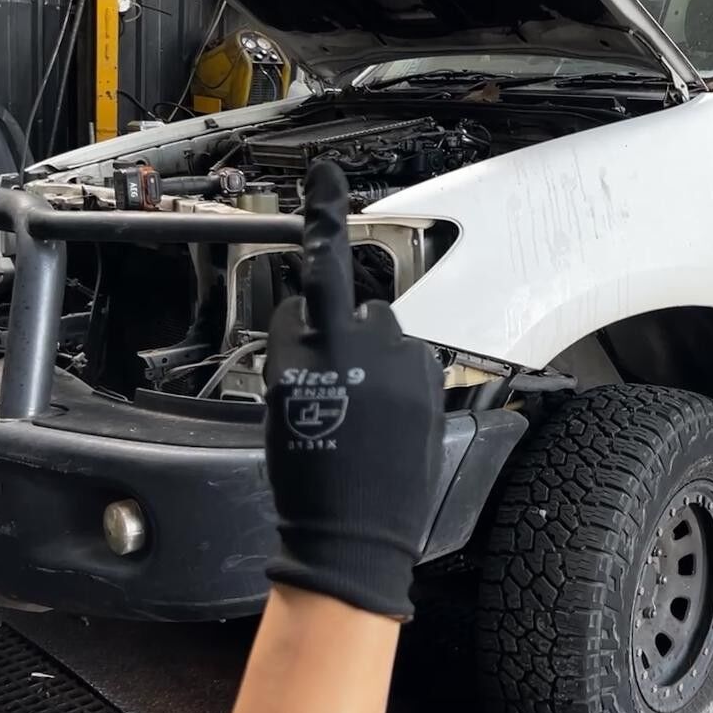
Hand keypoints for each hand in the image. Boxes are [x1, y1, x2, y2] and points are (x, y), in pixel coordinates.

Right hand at [262, 161, 443, 619]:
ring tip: (367, 413)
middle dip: (347, 330)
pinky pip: (413, 361)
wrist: (353, 534)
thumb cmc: (309, 478)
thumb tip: (317, 327)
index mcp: (302, 351)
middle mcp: (353, 346)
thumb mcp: (284, 405)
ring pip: (388, 333)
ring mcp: (397, 363)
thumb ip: (303, 355)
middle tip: (340, 388)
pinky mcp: (427, 382)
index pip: (311, 276)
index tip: (326, 178)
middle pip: (353, 305)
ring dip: (378, 356)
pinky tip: (389, 421)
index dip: (317, 235)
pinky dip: (403, 380)